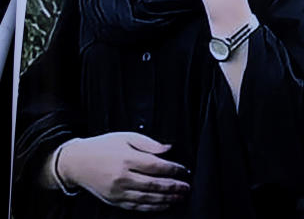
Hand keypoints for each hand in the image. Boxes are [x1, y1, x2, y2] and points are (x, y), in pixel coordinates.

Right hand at [55, 132, 188, 209]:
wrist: (76, 162)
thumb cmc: (102, 147)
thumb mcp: (126, 137)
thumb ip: (149, 143)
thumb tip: (169, 148)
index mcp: (127, 159)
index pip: (157, 166)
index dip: (174, 170)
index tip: (185, 171)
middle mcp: (122, 177)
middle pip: (154, 185)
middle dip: (173, 187)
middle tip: (187, 187)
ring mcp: (117, 191)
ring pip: (146, 198)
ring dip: (166, 199)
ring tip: (179, 197)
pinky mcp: (113, 200)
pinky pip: (135, 206)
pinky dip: (151, 207)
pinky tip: (162, 205)